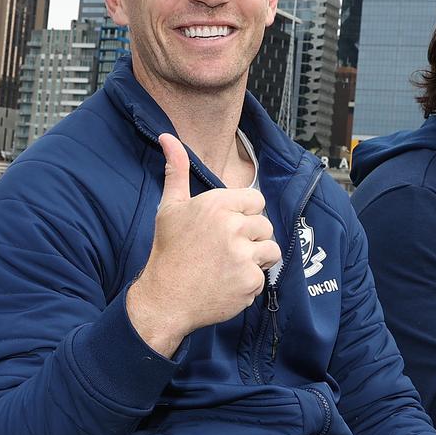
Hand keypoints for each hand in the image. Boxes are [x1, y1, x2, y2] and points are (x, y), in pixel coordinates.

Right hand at [127, 133, 281, 356]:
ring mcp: (242, 255)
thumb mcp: (170, 207)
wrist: (164, 298)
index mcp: (217, 204)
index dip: (245, 216)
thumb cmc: (169, 251)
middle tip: (224, 252)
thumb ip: (176, 170)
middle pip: (265, 226)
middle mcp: (232, 226)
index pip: (257, 201)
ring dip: (255, 261)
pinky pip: (263, 277)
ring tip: (229, 267)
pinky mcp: (249, 281)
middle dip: (250, 239)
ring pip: (271, 250)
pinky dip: (248, 285)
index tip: (227, 229)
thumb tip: (167, 137)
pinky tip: (227, 284)